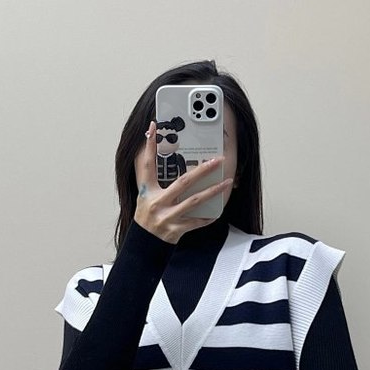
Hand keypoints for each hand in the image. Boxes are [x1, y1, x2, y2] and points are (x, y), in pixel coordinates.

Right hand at [133, 120, 232, 243]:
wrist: (144, 243)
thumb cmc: (146, 214)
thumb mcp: (143, 193)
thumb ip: (149, 174)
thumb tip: (153, 150)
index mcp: (147, 190)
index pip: (147, 164)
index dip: (149, 145)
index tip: (153, 126)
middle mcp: (157, 202)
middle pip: (183, 182)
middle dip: (202, 170)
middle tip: (217, 160)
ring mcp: (168, 217)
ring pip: (195, 201)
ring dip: (213, 192)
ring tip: (226, 182)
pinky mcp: (176, 230)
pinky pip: (196, 222)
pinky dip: (207, 217)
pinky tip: (218, 211)